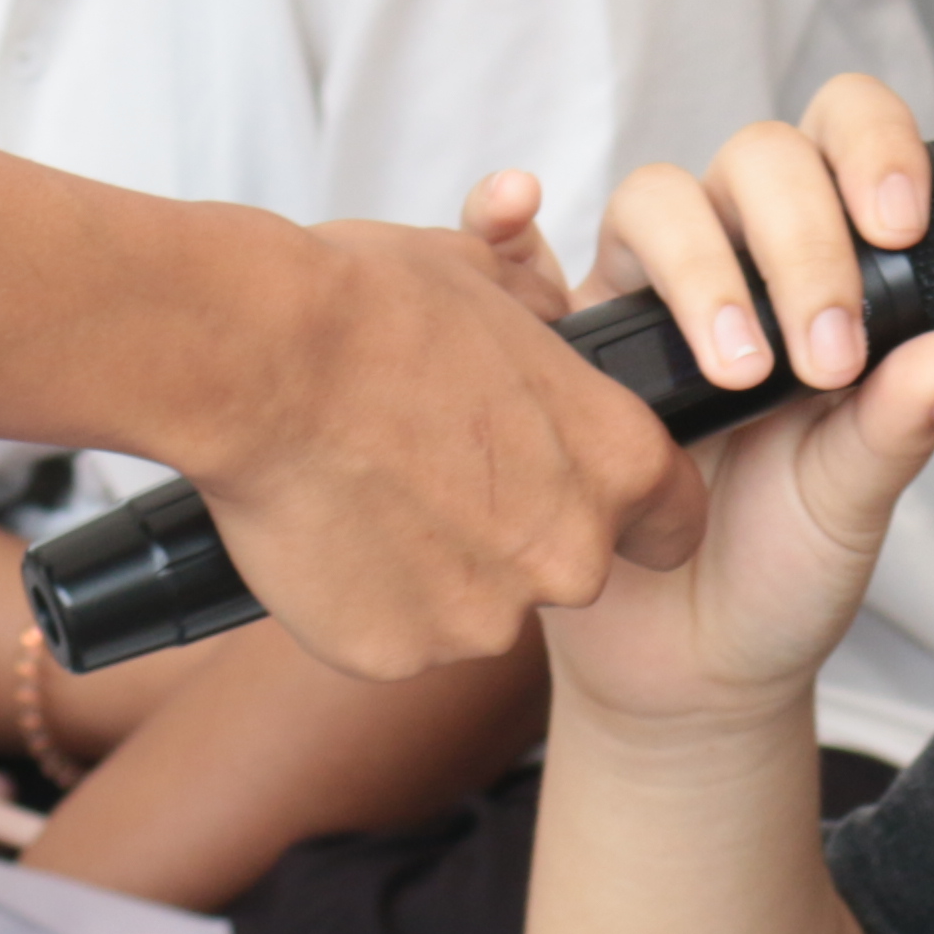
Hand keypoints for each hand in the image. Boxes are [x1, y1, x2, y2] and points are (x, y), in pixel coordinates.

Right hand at [187, 184, 692, 678]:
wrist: (260, 359)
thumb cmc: (368, 305)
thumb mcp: (486, 280)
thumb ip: (542, 316)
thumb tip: (551, 311)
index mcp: (616, 463)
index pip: (673, 525)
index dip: (631, 515)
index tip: (583, 500)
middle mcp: (570, 555)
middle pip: (560, 570)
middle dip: (508, 538)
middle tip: (431, 476)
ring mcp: (484, 617)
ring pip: (470, 610)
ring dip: (431, 572)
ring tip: (367, 495)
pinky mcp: (399, 653)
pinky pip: (392, 638)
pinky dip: (361, 602)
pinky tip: (327, 533)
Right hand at [540, 83, 933, 734]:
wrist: (690, 667)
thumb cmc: (783, 568)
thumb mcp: (852, 504)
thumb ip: (896, 428)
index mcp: (828, 276)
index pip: (845, 145)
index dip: (872, 149)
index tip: (897, 226)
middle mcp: (739, 263)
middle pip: (754, 162)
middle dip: (800, 241)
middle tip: (825, 355)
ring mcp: (646, 298)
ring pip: (654, 201)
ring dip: (701, 270)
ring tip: (737, 375)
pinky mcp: (563, 346)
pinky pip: (514, 259)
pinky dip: (502, 222)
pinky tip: (514, 217)